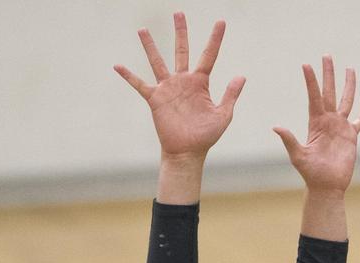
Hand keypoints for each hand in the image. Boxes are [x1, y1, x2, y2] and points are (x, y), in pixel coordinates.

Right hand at [115, 13, 244, 160]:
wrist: (188, 151)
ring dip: (150, 46)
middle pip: (181, 51)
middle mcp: (183, 81)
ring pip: (158, 62)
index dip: (215, 39)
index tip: (221, 22)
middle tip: (179, 13)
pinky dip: (129, 76)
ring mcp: (168, 88)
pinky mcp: (155, 99)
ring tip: (142, 30)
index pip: (209, 56)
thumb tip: (242, 76)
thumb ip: (231, 94)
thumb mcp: (223, 115)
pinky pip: (140, 84)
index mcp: (200, 83)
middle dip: (180, 32)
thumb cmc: (206, 135)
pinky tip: (118, 66)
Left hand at [274, 58, 359, 193]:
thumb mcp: (298, 156)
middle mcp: (328, 121)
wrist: (326, 186)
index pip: (314, 97)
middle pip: (329, 92)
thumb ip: (290, 140)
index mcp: (315, 123)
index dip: (311, 81)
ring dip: (348, 85)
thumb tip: (277, 127)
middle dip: (328, 74)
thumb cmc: (310, 173)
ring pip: (346, 101)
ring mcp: (340, 127)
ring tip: (350, 69)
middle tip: (326, 56)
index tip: (306, 64)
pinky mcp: (351, 137)